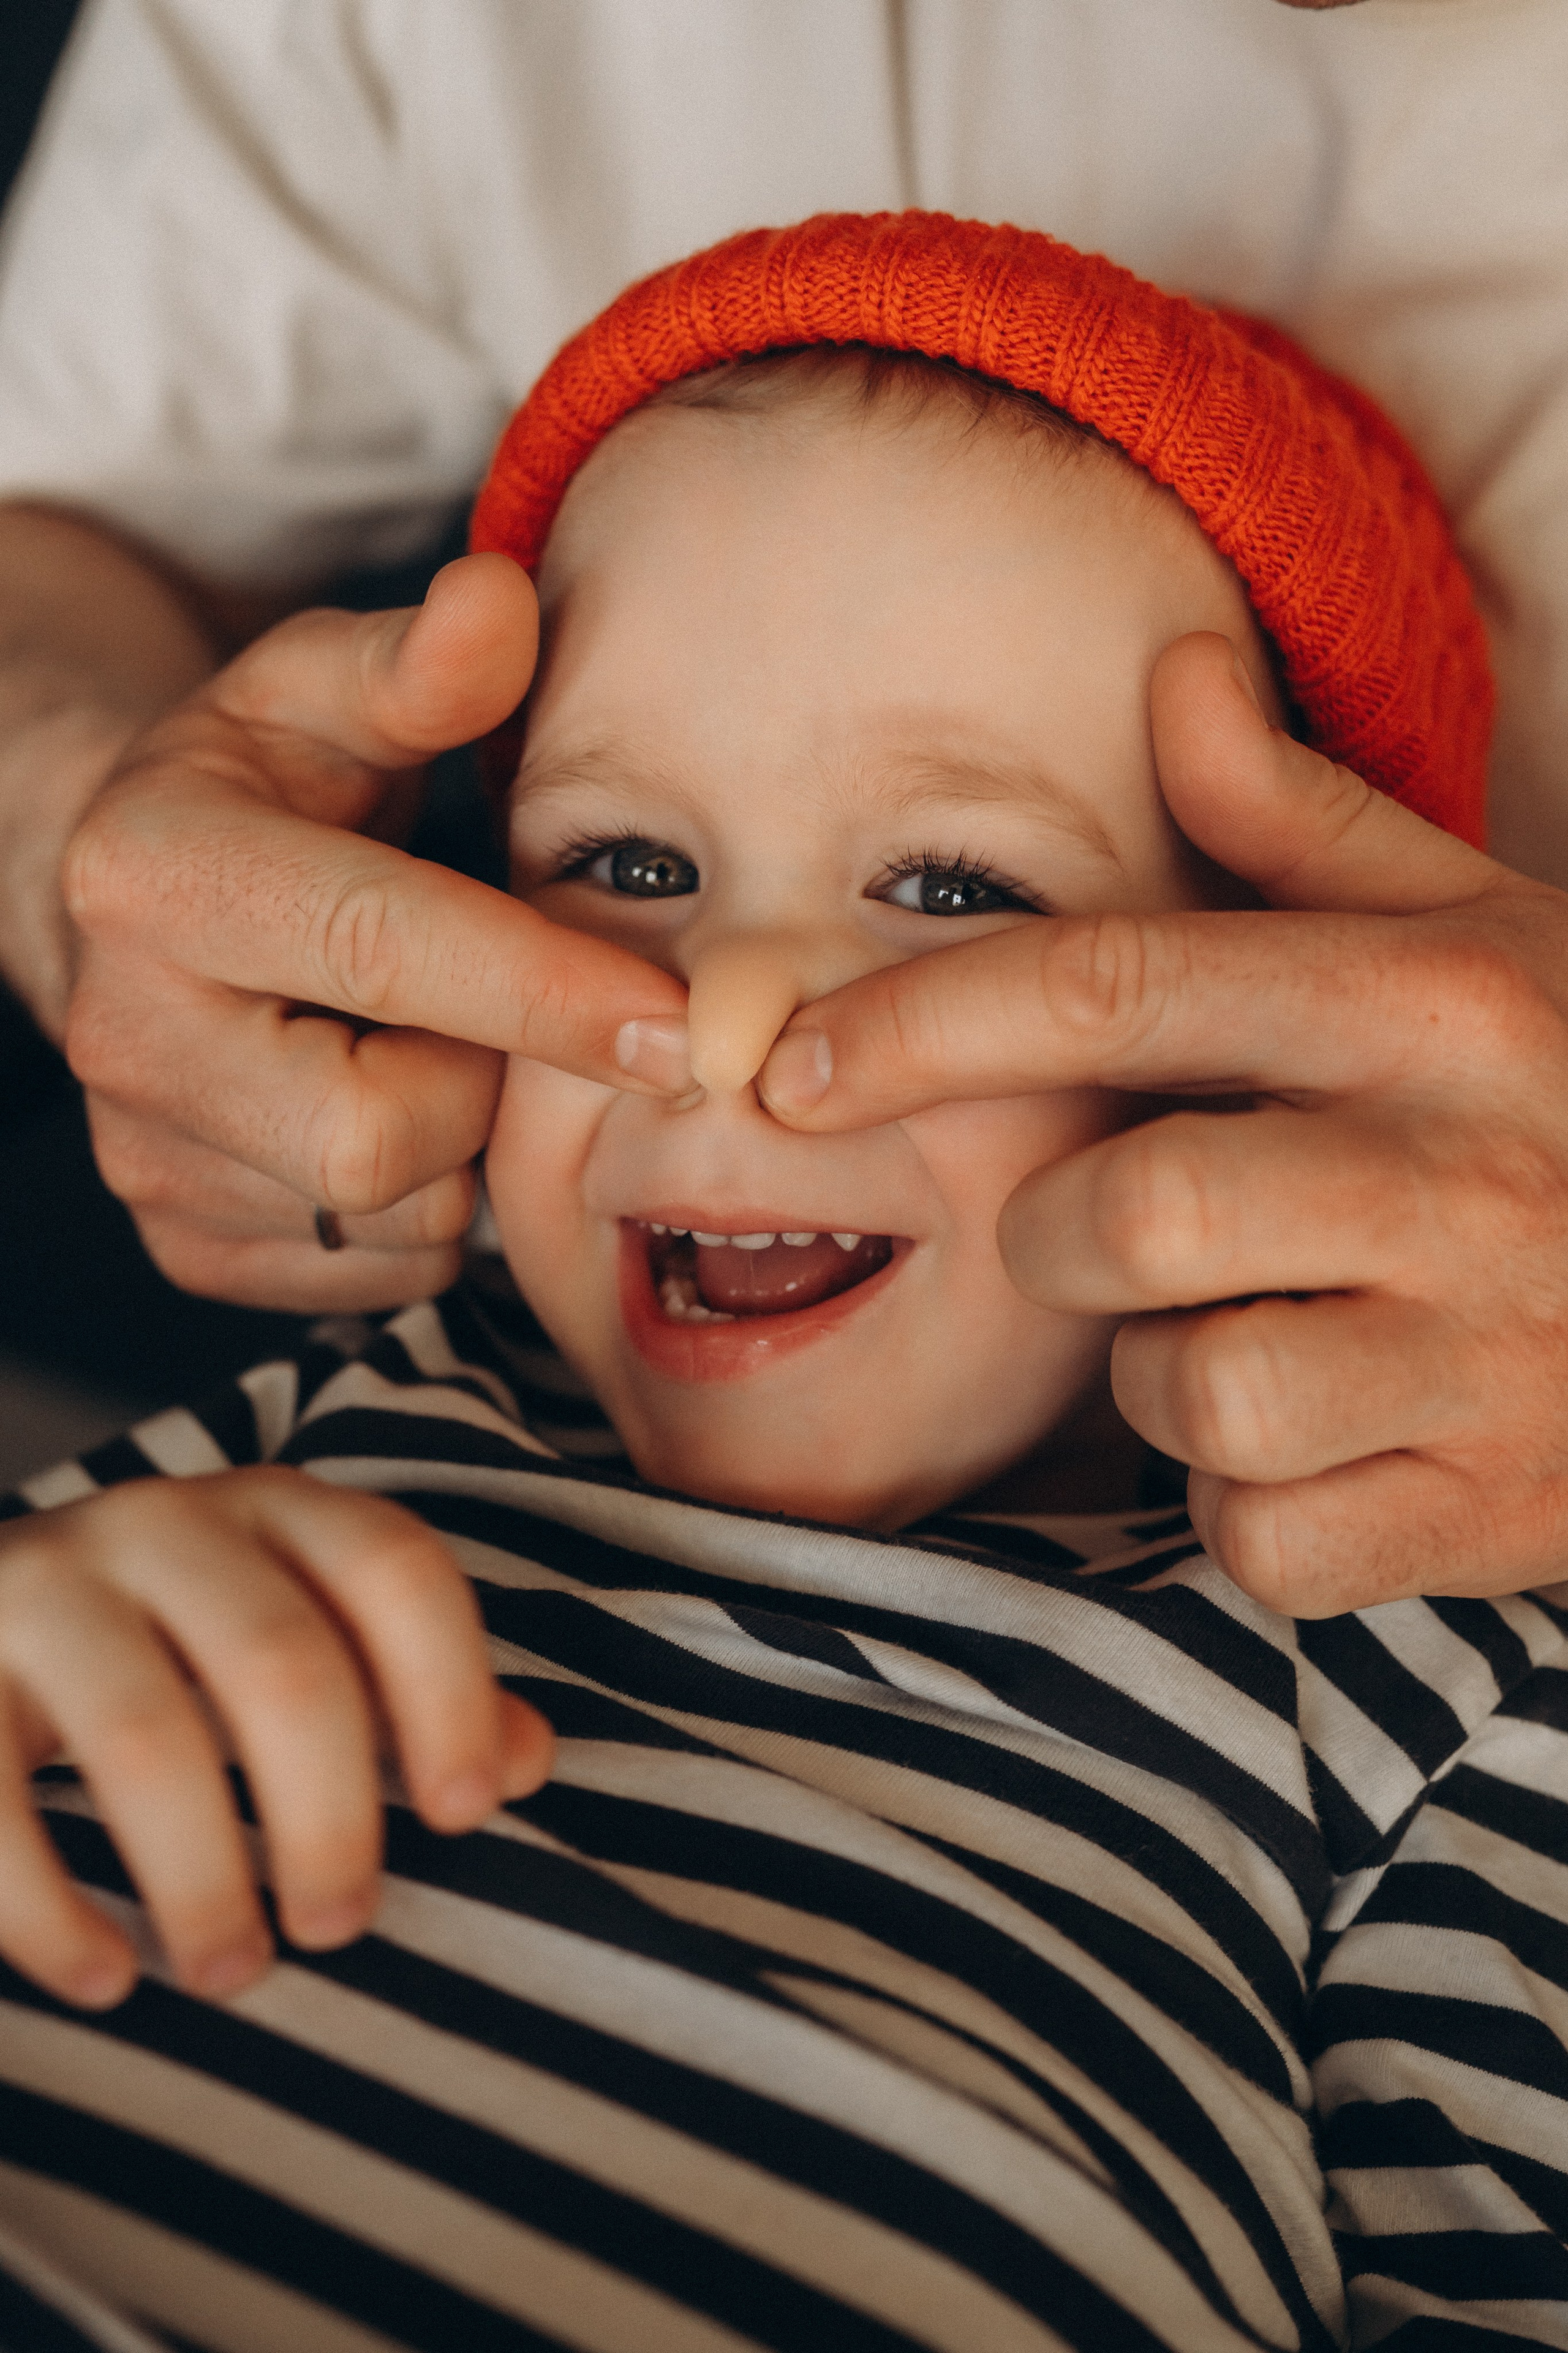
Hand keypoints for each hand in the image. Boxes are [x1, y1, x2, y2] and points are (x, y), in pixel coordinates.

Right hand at [0, 1466, 551, 2007]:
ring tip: (233, 1972)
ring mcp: (46, 1585)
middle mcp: (163, 1523)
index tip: (467, 1816)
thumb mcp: (300, 1640)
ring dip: (199, 1875)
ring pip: (143, 1734)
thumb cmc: (178, 1645)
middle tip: (341, 1927)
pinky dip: (49, 1908)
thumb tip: (529, 1759)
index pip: (398, 1571)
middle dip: (327, 1813)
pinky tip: (102, 1979)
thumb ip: (415, 1693)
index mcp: (278, 1507)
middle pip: (283, 1663)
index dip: (451, 1690)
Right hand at [61, 554, 688, 1310]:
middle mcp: (124, 1032)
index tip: (679, 1021)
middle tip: (509, 1022)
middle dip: (485, 1088)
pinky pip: (373, 1274)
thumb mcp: (321, 691)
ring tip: (446, 1055)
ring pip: (392, 1222)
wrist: (137, 898)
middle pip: (380, 1136)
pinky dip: (426, 1213)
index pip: (382, 949)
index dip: (545, 991)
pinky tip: (407, 1117)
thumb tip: (498, 605)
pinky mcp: (182, 1240)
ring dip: (464, 1155)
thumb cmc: (263, 784)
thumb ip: (417, 665)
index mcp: (157, 873)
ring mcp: (145, 1156)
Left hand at [759, 632, 1567, 1613]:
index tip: (787, 1065)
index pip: (1117, 987)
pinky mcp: (1492, 1512)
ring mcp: (1485, 1355)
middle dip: (1059, 1238)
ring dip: (1162, 1381)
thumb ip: (1304, 824)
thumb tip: (1170, 672)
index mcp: (1427, 1003)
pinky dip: (1248, 1509)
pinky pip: (1265, 1539)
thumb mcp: (1476, 931)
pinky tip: (1319, 1442)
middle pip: (1120, 1216)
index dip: (918, 1027)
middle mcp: (1456, 1169)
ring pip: (1185, 1395)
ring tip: (1249, 1333)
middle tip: (1112, 1231)